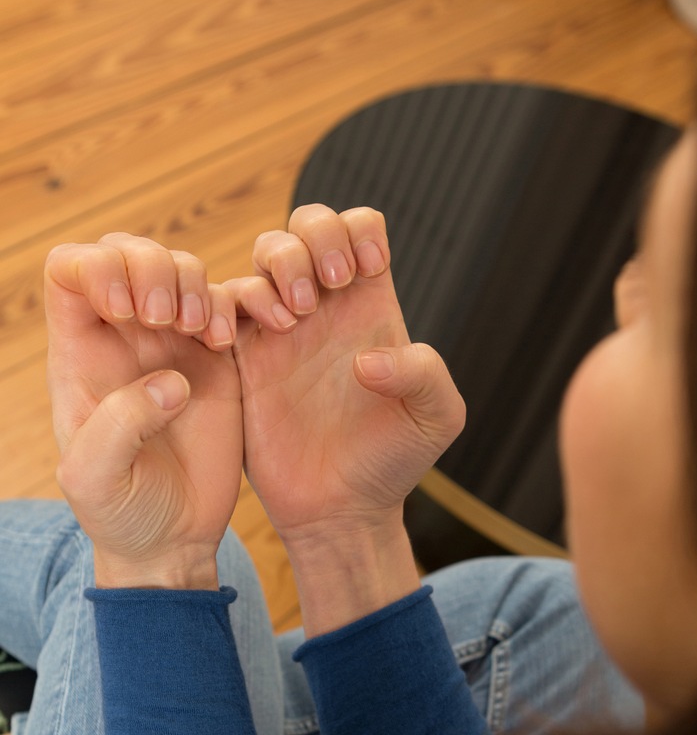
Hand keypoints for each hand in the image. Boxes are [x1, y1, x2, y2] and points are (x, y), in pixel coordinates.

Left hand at [45, 234, 243, 586]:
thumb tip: (170, 382)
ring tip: (200, 334)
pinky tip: (225, 342)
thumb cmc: (121, 511)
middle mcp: (125, 339)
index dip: (96, 269)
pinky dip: (231, 305)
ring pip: (179, 267)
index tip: (123, 311)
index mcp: (80, 355)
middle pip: (126, 252)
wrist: (172, 540)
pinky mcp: (219, 362)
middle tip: (166, 318)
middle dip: (149, 265)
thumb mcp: (96, 478)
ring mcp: (173, 346)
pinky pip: (228, 304)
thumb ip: (120, 425)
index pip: (71, 271)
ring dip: (191, 282)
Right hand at [226, 206, 465, 547]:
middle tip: (326, 289)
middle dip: (313, 236)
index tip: (365, 272)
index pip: (361, 228)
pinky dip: (229, 302)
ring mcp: (280, 330)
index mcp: (370, 307)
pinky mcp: (242, 359)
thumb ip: (424, 373)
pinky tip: (254, 337)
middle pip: (307, 224)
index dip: (359, 231)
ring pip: (264, 253)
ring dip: (277, 267)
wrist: (340, 510)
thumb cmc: (393, 464)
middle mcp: (325, 308)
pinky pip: (222, 303)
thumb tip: (365, 358)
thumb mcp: (437, 419)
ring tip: (295, 321)